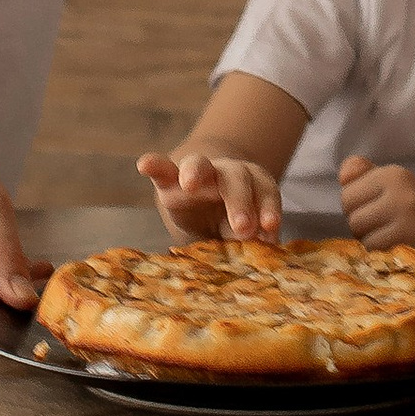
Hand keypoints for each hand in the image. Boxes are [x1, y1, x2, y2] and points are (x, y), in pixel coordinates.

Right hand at [137, 149, 284, 242]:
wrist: (203, 207)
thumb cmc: (229, 222)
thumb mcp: (242, 232)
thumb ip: (250, 238)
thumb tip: (261, 251)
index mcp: (252, 184)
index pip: (264, 191)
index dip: (268, 208)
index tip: (270, 226)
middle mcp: (227, 172)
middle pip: (236, 178)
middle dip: (239, 201)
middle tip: (243, 227)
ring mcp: (198, 172)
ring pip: (200, 164)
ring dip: (196, 173)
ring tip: (189, 184)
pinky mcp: (169, 179)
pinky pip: (162, 169)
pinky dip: (154, 164)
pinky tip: (144, 164)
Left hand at [338, 157, 414, 247]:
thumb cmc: (408, 204)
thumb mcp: (387, 182)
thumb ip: (361, 174)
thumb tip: (343, 174)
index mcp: (392, 174)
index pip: (347, 194)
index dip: (354, 206)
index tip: (371, 208)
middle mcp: (401, 190)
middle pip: (352, 215)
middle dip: (359, 224)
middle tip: (377, 224)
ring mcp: (409, 214)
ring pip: (361, 233)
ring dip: (368, 239)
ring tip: (385, 234)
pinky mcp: (413, 237)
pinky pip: (375, 247)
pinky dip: (379, 249)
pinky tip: (393, 243)